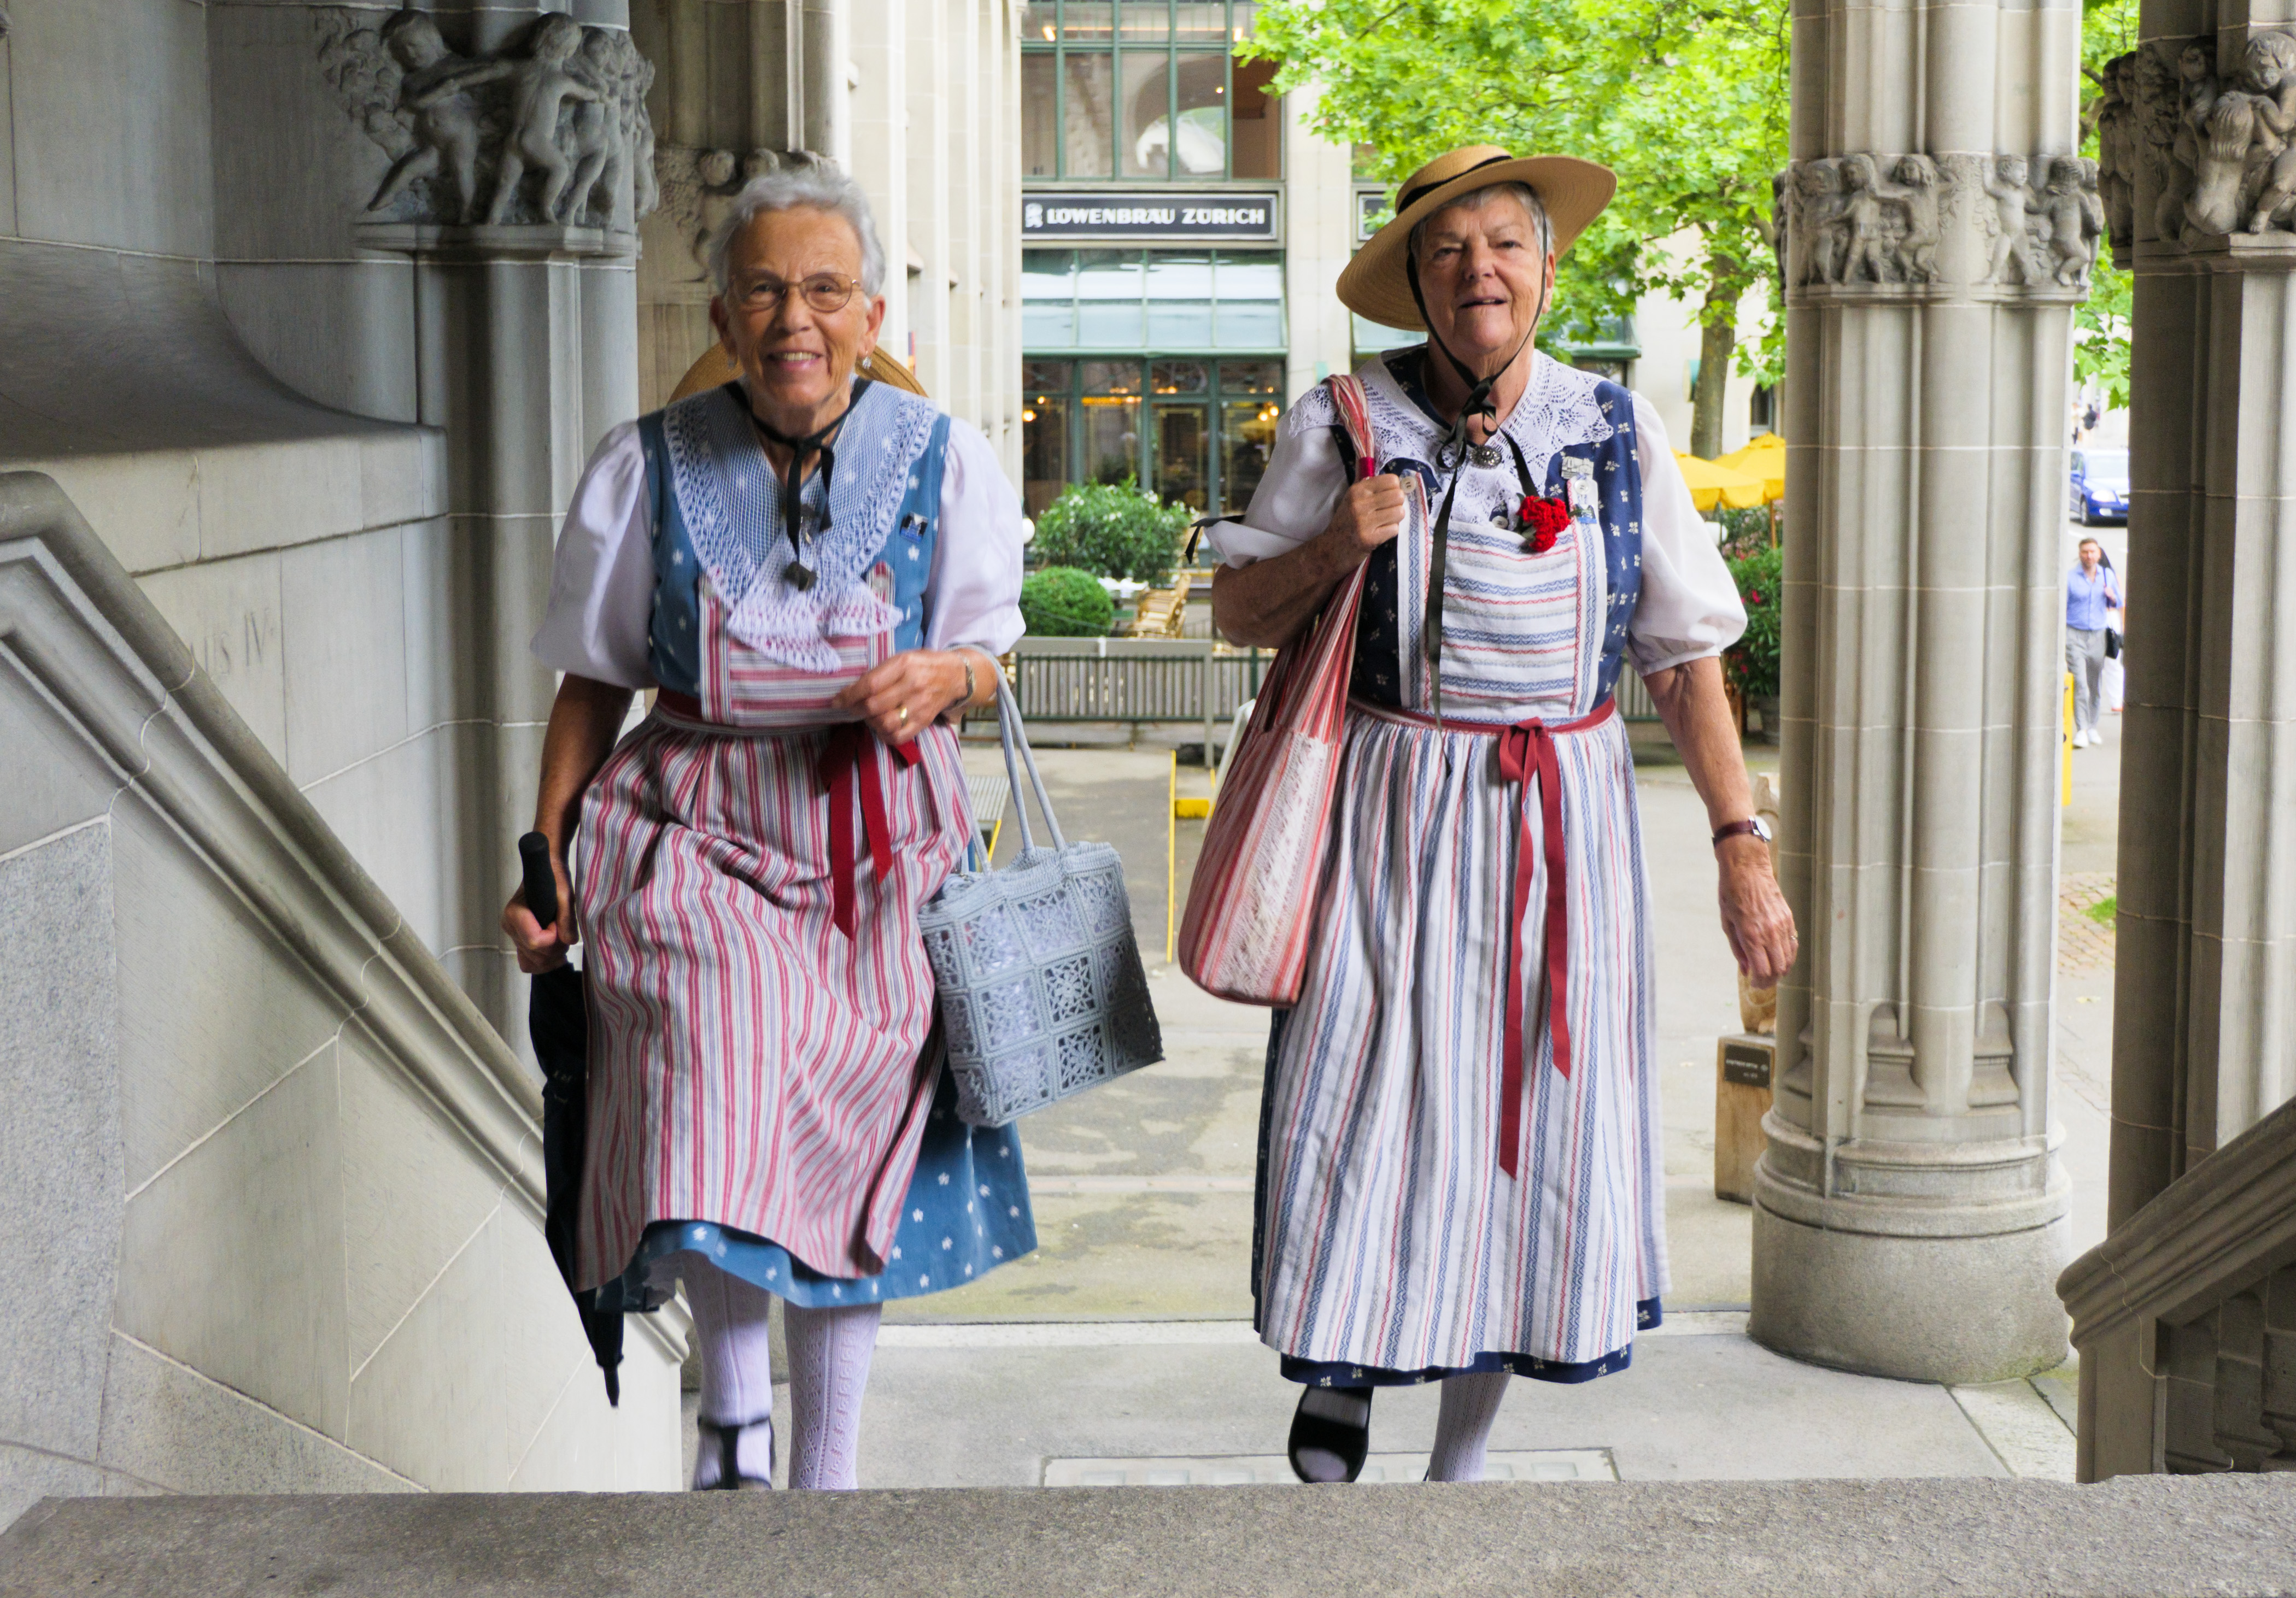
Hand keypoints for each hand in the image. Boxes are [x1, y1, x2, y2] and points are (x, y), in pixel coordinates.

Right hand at [502, 846, 575, 974]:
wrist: (547, 871)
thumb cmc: (554, 878)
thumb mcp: (565, 893)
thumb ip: (567, 917)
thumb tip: (569, 941)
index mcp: (515, 914)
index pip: (535, 941)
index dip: (553, 937)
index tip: (558, 921)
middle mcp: (510, 927)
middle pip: (536, 955)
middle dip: (556, 947)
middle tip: (564, 929)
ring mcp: (513, 936)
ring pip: (533, 963)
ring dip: (552, 956)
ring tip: (560, 936)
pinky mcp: (519, 940)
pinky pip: (528, 963)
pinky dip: (544, 962)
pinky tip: (556, 951)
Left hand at [832, 649, 972, 744]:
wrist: (955, 675)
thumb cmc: (923, 664)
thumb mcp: (902, 658)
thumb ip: (880, 672)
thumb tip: (853, 690)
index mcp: (904, 665)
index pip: (870, 684)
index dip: (849, 695)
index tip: (837, 700)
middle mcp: (912, 685)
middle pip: (874, 706)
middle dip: (856, 709)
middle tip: (851, 708)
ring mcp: (920, 705)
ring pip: (885, 723)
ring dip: (870, 722)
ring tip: (869, 716)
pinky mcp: (924, 721)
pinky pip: (899, 736)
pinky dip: (885, 735)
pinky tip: (882, 727)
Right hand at [1322, 473, 1406, 558]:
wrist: (1332, 547)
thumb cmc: (1347, 520)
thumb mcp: (1352, 498)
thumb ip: (1369, 485)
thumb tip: (1392, 476)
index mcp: (1357, 490)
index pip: (1392, 480)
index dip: (1395, 489)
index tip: (1388, 497)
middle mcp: (1359, 504)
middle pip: (1398, 496)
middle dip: (1397, 504)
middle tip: (1388, 511)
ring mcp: (1363, 522)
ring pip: (1399, 512)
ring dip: (1395, 519)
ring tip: (1383, 522)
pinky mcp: (1369, 539)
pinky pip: (1394, 529)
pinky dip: (1390, 532)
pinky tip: (1379, 533)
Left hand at [1717, 835, 1796, 987]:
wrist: (1747, 868)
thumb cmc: (1731, 894)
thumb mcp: (1727, 923)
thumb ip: (1737, 948)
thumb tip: (1745, 969)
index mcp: (1751, 935)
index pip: (1763, 971)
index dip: (1759, 982)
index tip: (1753, 984)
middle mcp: (1770, 932)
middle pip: (1778, 969)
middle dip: (1770, 980)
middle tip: (1761, 981)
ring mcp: (1782, 925)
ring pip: (1788, 959)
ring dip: (1780, 970)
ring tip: (1769, 971)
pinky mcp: (1789, 918)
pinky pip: (1793, 944)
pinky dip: (1787, 955)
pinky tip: (1778, 956)